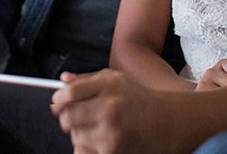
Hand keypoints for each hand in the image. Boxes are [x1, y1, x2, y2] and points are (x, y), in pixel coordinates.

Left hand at [51, 69, 173, 153]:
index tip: (58, 102)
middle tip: (76, 117)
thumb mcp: (115, 80)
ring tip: (96, 128)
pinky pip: (82, 152)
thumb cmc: (137, 98)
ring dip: (79, 134)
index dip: (59, 99)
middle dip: (67, 118)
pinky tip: (99, 140)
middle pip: (68, 117)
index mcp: (109, 85)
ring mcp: (111, 132)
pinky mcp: (113, 152)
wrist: (168, 121)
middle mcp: (110, 107)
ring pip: (75, 136)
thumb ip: (86, 80)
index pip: (69, 93)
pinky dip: (85, 148)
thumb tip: (62, 82)